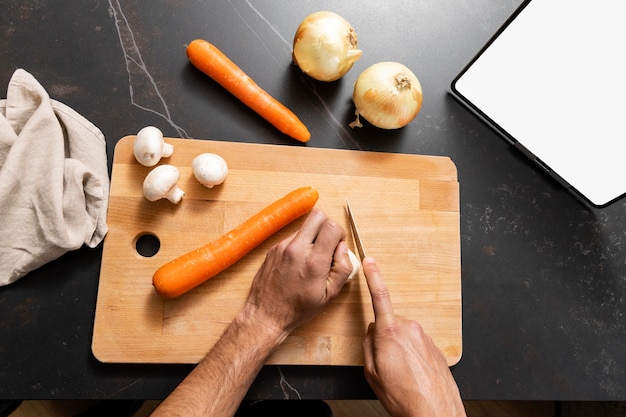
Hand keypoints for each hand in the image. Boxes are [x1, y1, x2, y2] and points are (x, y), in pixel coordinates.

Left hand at [243, 209, 353, 335]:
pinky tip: (298, 263)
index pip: (332, 227)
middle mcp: (297, 249)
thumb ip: (343, 267)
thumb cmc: (298, 308)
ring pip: (304, 227)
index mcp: (314, 261)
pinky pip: (292, 237)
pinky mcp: (274, 248)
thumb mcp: (330, 294)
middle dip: (327, 226)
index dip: (339, 233)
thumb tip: (343, 248)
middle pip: (318, 216)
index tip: (337, 246)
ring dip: (312, 237)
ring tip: (311, 259)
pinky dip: (300, 245)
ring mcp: (283, 246)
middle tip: (327, 244)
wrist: (267, 314)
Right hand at [362, 257, 465, 416]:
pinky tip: (414, 376)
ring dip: (400, 351)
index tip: (370, 261)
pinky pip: (417, 346)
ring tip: (403, 375)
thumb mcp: (372, 373)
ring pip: (403, 337)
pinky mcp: (436, 347)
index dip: (373, 276)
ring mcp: (425, 337)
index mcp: (390, 332)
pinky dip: (413, 358)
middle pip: (389, 325)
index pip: (379, 296)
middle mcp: (410, 329)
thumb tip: (372, 333)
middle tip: (386, 365)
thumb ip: (368, 346)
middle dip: (385, 340)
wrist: (435, 413)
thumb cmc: (403, 398)